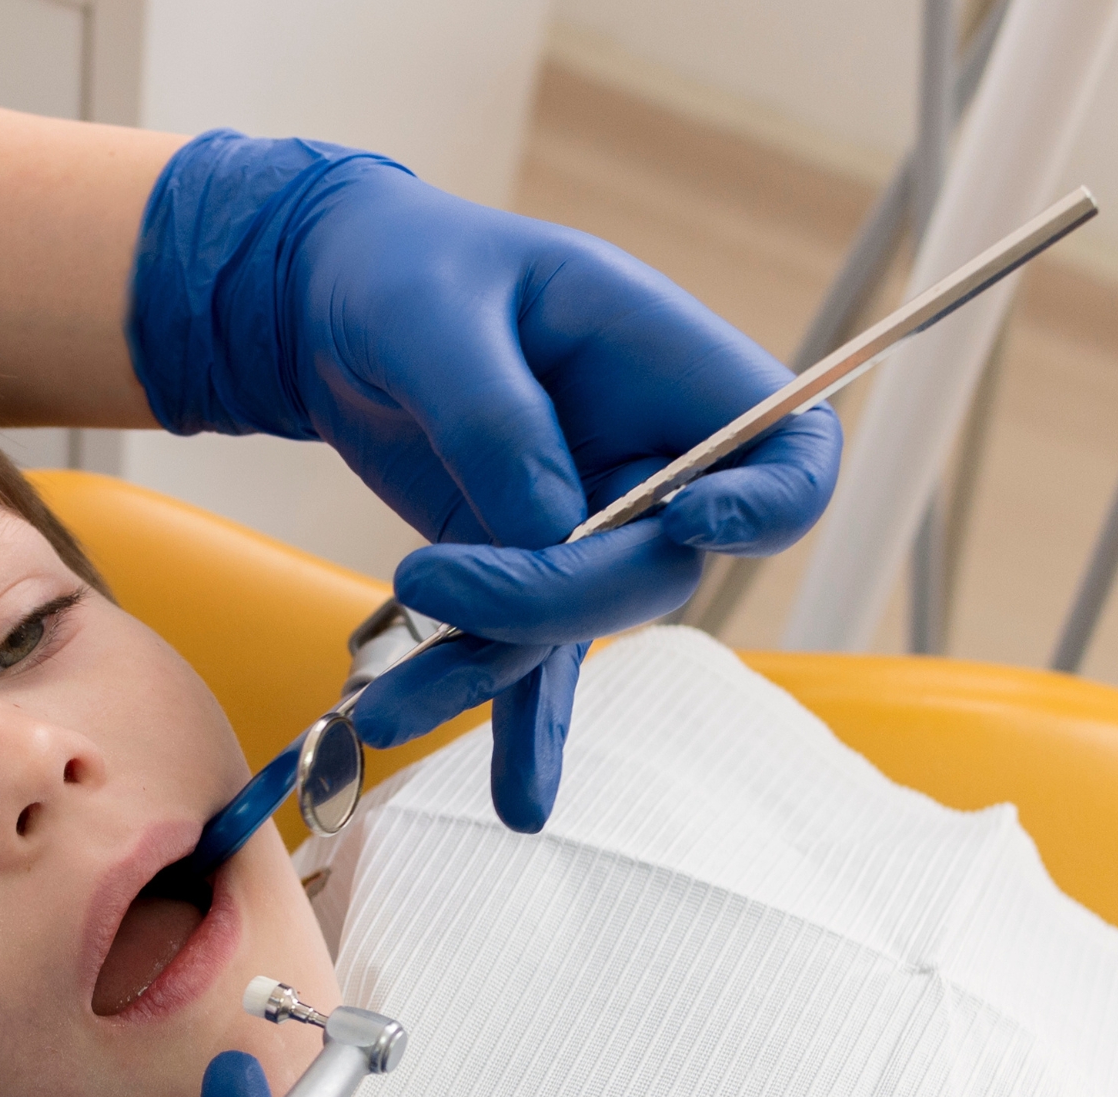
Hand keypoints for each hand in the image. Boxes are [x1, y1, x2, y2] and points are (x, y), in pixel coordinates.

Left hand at [131, 131, 840, 829]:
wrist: (327, 300)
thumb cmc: (401, 270)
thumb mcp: (433, 316)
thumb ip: (495, 418)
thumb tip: (542, 528)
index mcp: (672, 367)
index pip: (790, 459)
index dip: (765, 508)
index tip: (688, 518)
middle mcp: (652, 460)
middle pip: (659, 572)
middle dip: (549, 599)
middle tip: (428, 580)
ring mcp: (592, 525)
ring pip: (576, 632)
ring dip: (484, 673)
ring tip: (378, 709)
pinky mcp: (522, 572)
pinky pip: (536, 662)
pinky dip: (521, 729)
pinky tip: (520, 803)